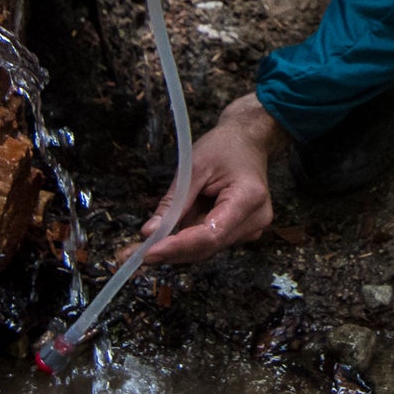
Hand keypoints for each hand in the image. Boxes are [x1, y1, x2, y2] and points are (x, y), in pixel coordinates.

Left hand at [121, 95, 287, 267]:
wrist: (247, 140)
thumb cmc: (223, 147)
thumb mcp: (194, 166)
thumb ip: (174, 202)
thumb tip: (149, 232)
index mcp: (248, 198)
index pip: (211, 234)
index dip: (179, 246)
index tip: (149, 251)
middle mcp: (255, 219)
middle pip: (208, 246)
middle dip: (172, 250)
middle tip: (137, 253)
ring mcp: (252, 227)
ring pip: (207, 248)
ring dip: (178, 245)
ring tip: (150, 240)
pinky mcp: (244, 231)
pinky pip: (211, 241)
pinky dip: (189, 239)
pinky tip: (172, 232)